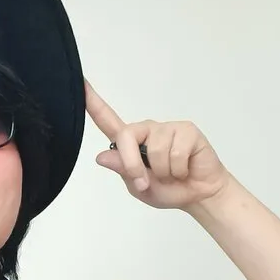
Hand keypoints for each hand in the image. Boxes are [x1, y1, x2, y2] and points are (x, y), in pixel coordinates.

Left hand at [85, 79, 231, 210]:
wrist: (198, 195)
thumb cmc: (168, 190)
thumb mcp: (139, 188)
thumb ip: (123, 171)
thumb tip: (101, 156)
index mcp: (131, 143)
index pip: (108, 121)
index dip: (93, 104)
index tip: (81, 85)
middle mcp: (147, 131)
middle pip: (126, 136)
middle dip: (133, 165)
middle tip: (146, 183)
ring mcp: (167, 128)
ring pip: (155, 150)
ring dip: (163, 172)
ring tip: (173, 173)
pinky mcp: (187, 130)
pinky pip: (175, 153)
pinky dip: (178, 169)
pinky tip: (185, 168)